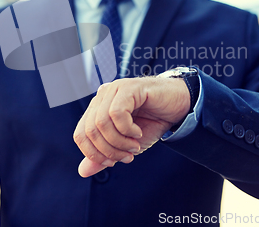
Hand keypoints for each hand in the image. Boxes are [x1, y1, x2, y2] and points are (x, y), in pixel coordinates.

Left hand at [73, 77, 190, 176]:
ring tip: (135, 145)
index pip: (80, 134)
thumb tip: (83, 171)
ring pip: (102, 122)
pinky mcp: (128, 87)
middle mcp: (102, 96)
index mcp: (97, 109)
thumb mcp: (126, 145)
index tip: (113, 162)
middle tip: (128, 156)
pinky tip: (138, 132)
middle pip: (90, 130)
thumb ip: (105, 156)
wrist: (178, 107)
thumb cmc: (152, 122)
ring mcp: (114, 89)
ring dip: (119, 142)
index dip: (93, 154)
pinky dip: (127, 129)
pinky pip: (117, 113)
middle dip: (109, 150)